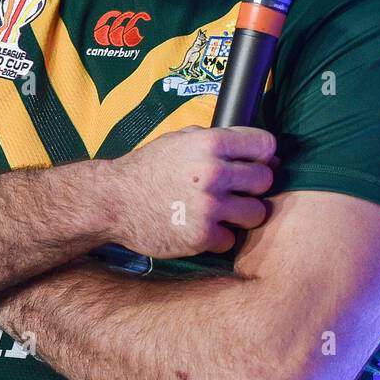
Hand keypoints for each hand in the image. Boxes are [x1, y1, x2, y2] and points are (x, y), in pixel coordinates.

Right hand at [103, 125, 277, 258]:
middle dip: (253, 186)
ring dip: (243, 214)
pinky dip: (220, 237)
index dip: (263, 155)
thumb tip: (263, 152)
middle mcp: (214, 173)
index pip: (266, 145)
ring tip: (223, 212)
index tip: (254, 163)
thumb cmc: (149, 168)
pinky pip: (232, 239)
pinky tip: (203, 228)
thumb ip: (219, 142)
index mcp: (211, 143)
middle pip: (265, 180)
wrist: (113, 201)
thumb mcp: (181, 139)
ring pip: (257, 213)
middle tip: (236, 190)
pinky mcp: (202, 236)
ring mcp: (209, 206)